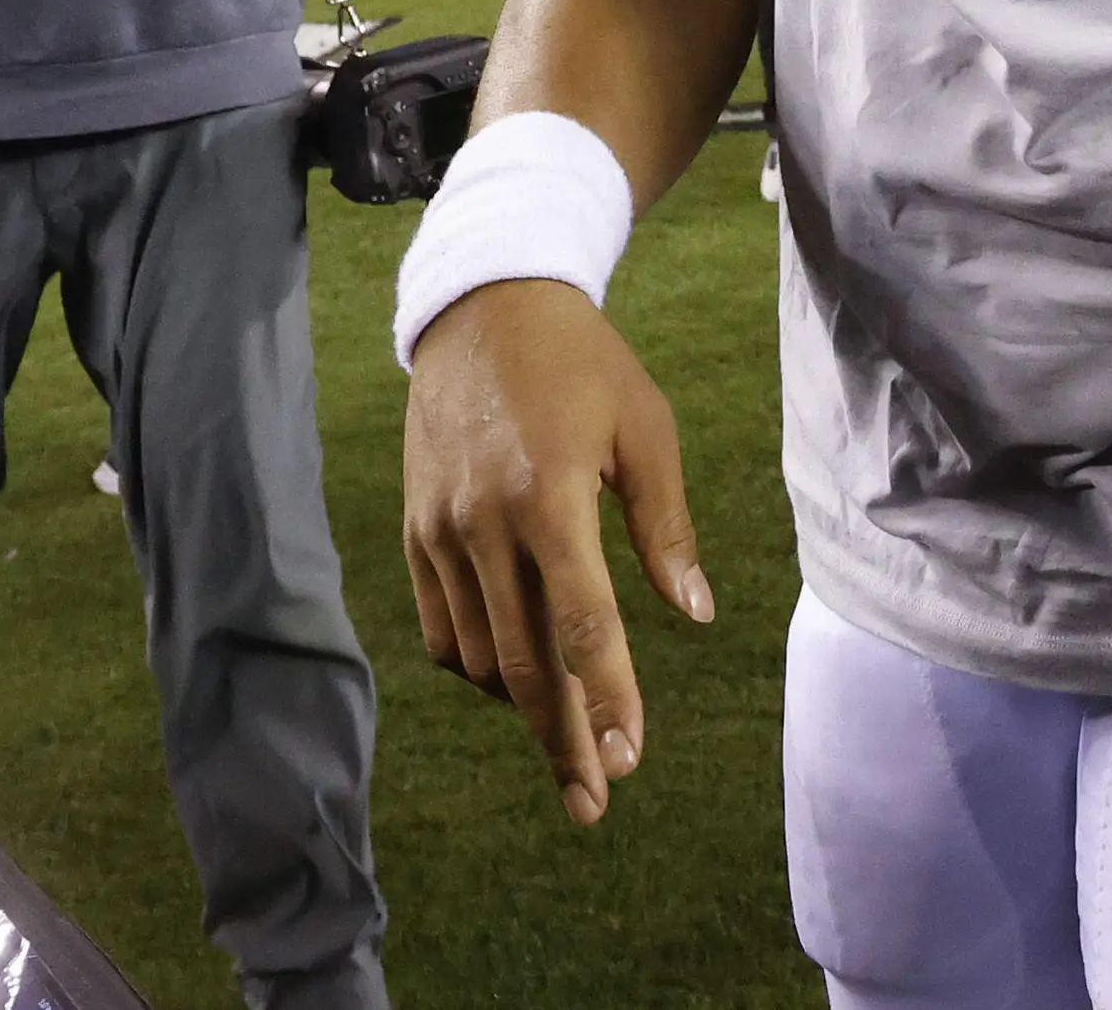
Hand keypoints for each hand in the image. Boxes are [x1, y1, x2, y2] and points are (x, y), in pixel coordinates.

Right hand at [402, 280, 710, 826]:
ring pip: (480, 655)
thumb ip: (666, 528)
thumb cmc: (585, 368)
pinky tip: (521, 681)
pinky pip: (444, 628)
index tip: (629, 757)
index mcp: (547, 498)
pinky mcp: (415, 535)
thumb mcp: (647, 430)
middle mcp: (482, 526)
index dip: (608, 698)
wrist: (483, 313)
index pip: (582, 624)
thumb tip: (696, 614)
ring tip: (572, 746)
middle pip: (525, 662)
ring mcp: (439, 535)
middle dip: (563, 737)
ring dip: (525, 707)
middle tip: (598, 798)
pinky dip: (481, 666)